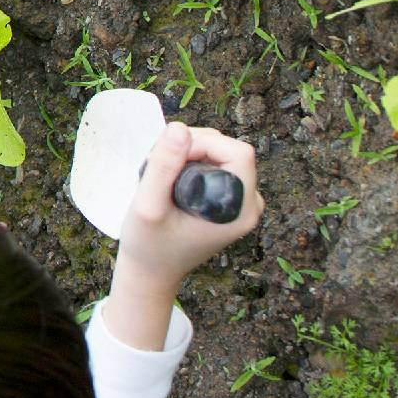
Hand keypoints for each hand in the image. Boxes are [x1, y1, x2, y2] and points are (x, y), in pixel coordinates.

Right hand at [117, 123, 263, 295]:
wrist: (152, 271)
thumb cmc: (149, 245)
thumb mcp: (147, 206)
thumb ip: (163, 166)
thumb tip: (180, 127)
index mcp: (240, 210)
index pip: (236, 151)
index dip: (202, 145)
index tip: (169, 160)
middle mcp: (250, 204)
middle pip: (228, 148)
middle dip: (191, 147)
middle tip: (158, 167)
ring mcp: (242, 202)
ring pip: (220, 151)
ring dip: (188, 152)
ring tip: (161, 176)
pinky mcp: (231, 199)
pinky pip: (216, 163)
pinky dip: (191, 161)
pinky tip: (172, 181)